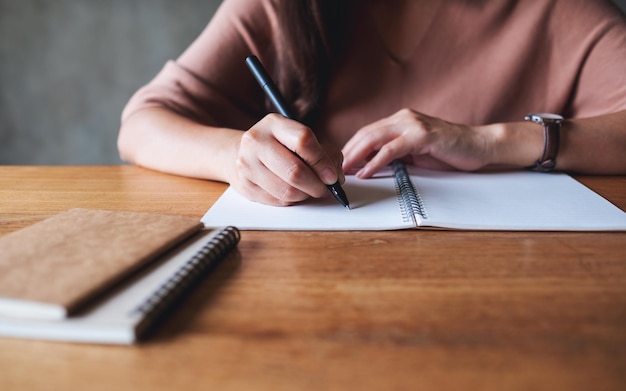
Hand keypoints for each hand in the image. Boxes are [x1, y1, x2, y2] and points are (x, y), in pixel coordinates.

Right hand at [231, 113, 343, 205]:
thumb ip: (323, 152)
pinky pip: (278, 201)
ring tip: (310, 190)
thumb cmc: (278, 146)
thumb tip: (337, 177)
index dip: (322, 162)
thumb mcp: (298, 138)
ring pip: (288, 191)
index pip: (303, 141)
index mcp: (274, 124)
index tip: (332, 175)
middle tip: (326, 189)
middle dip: (317, 185)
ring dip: (306, 195)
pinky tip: (294, 192)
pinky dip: (293, 200)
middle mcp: (256, 141)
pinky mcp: (245, 186)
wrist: (241, 152)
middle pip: (295, 171)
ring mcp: (247, 165)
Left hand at [342, 109, 492, 177]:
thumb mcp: (416, 153)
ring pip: (375, 139)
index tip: (338, 163)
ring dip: (356, 156)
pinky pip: (392, 150)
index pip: (368, 132)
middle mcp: (404, 118)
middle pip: (366, 134)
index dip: (351, 148)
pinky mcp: (422, 136)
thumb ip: (395, 155)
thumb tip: (370, 165)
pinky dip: (376, 162)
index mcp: (400, 121)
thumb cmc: (449, 151)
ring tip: (343, 171)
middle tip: (333, 169)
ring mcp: (413, 125)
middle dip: (347, 152)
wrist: (480, 145)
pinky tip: (366, 172)